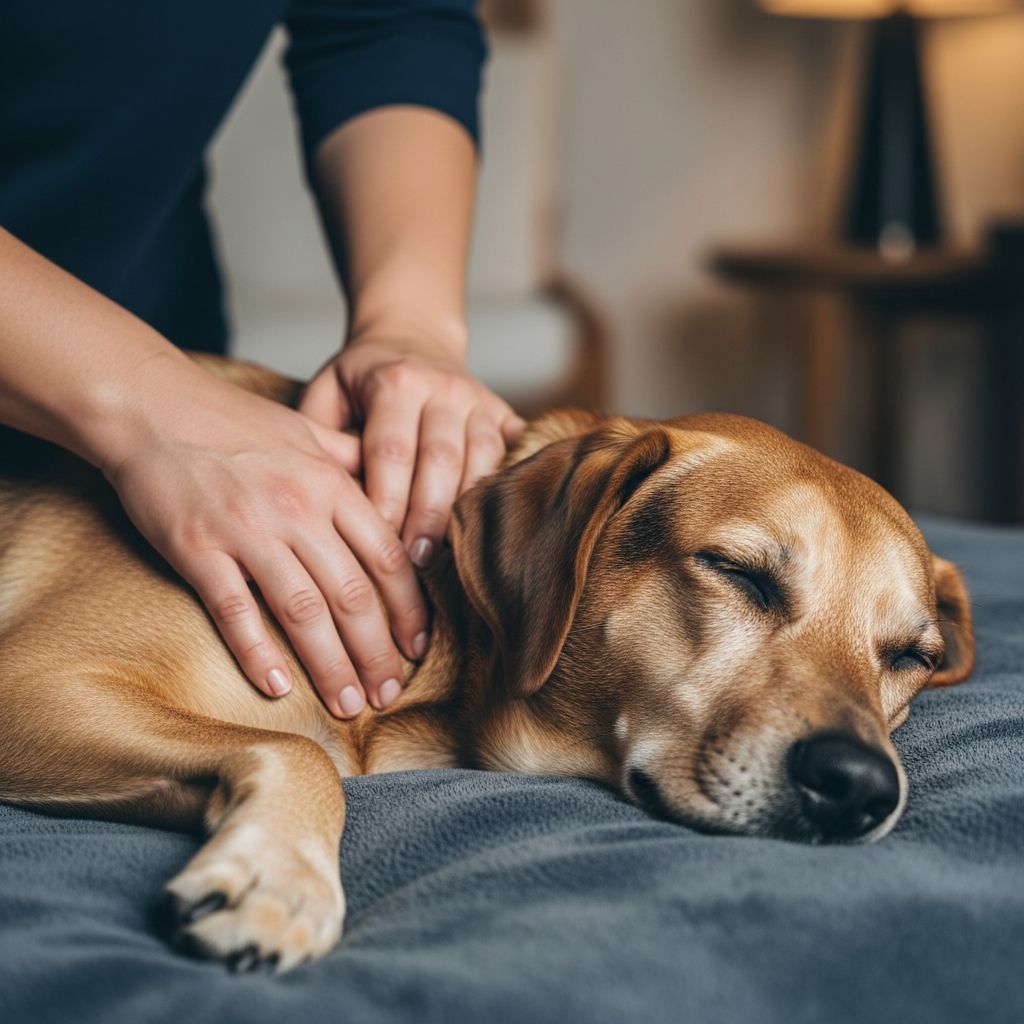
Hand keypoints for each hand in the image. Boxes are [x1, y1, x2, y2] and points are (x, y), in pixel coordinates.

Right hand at [103, 354, 429, 716]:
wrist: (149, 405)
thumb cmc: (231, 421)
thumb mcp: (306, 430)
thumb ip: (352, 460)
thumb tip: (393, 480)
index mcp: (331, 484)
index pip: (387, 559)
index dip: (410, 610)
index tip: (419, 648)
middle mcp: (298, 509)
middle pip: (353, 595)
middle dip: (377, 653)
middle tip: (389, 693)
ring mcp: (247, 530)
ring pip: (303, 611)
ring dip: (330, 665)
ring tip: (348, 704)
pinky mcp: (197, 549)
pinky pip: (234, 610)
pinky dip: (257, 651)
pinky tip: (276, 687)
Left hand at [300, 333, 524, 566]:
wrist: (412, 333)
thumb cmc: (362, 377)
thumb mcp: (327, 390)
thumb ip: (319, 438)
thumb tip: (320, 499)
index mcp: (396, 383)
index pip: (392, 451)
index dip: (388, 501)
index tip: (380, 544)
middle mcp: (443, 389)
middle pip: (442, 460)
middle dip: (429, 516)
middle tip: (417, 562)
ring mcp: (480, 401)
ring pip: (484, 460)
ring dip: (468, 510)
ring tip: (451, 554)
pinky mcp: (504, 412)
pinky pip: (516, 452)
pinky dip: (510, 484)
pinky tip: (498, 522)